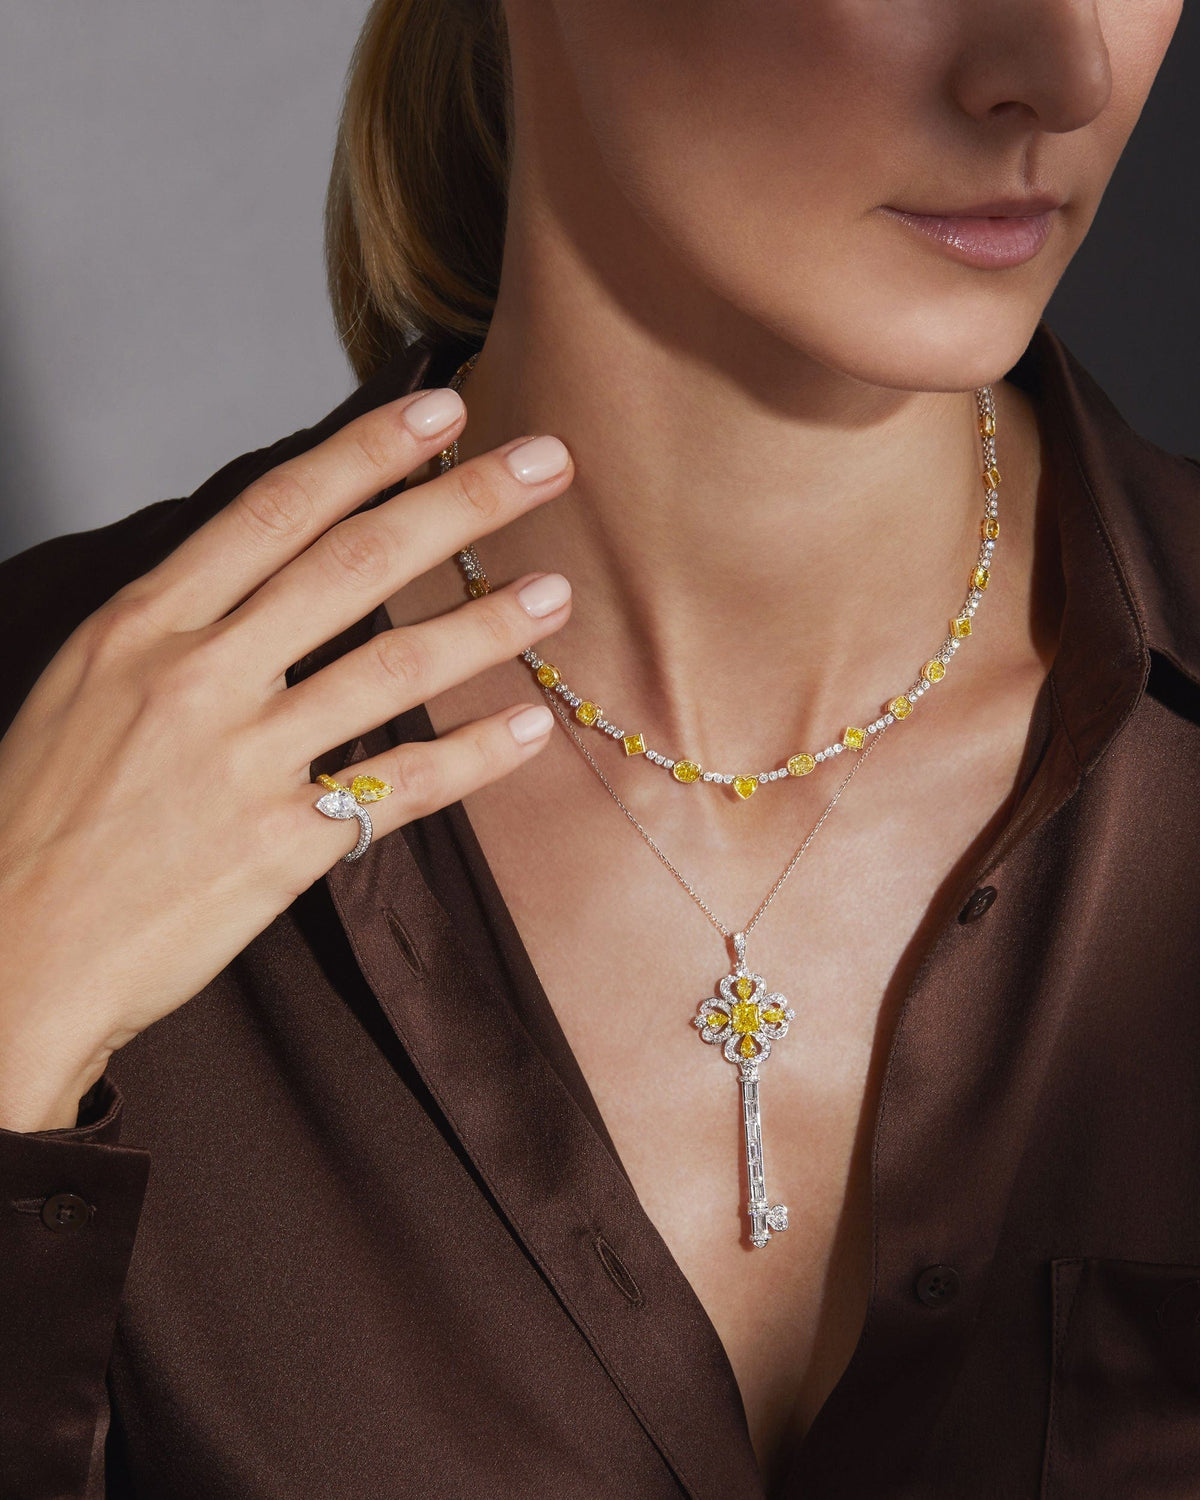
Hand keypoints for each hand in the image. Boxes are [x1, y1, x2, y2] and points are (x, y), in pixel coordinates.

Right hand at [0, 386, 573, 1128]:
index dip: (368, 452)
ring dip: (488, 623)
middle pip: (354, 563)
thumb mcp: (85, 689)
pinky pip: (399, 788)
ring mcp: (242, 761)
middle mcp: (197, 677)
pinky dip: (471, 757)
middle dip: (460, 502)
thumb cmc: (37, 820)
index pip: (275, 509)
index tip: (440, 412)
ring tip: (556, 594)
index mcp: (142, 625)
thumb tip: (268, 577)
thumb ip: (178, 629)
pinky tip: (527, 728)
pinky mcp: (278, 846)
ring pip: (393, 666)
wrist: (6, 955)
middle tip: (544, 462)